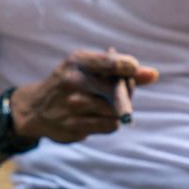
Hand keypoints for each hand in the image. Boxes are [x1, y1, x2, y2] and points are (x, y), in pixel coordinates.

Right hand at [10, 49, 157, 142]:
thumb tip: (153, 75)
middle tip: (125, 91)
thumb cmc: (70, 83)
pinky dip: (111, 121)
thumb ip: (120, 69)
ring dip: (118, 109)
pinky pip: (110, 126)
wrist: (36, 109)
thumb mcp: (87, 67)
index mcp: (77, 62)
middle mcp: (73, 82)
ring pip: (116, 110)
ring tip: (106, 104)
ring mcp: (73, 107)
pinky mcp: (75, 127)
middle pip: (118, 89)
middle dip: (127, 91)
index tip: (136, 69)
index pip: (109, 62)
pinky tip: (97, 116)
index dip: (128, 66)